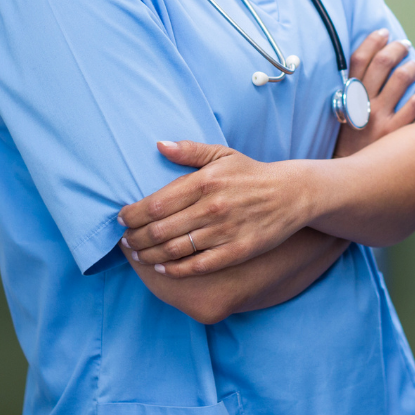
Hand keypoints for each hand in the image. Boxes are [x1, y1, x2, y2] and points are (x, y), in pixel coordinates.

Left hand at [118, 141, 310, 276]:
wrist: (293, 194)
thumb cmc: (252, 174)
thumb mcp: (223, 155)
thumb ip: (189, 151)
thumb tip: (158, 145)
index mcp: (205, 181)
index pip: (154, 204)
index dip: (131, 215)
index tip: (121, 218)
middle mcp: (212, 207)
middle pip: (158, 230)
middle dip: (134, 238)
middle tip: (125, 240)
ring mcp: (224, 231)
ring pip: (172, 250)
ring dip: (148, 255)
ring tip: (138, 254)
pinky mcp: (235, 251)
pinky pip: (195, 266)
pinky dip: (173, 269)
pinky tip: (161, 266)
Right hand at [334, 28, 414, 157]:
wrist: (347, 177)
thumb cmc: (348, 142)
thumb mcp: (341, 114)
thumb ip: (352, 93)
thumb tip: (366, 70)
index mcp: (347, 96)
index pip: (358, 60)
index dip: (372, 41)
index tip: (383, 32)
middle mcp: (363, 104)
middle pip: (382, 63)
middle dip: (396, 49)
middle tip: (405, 45)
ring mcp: (379, 118)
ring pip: (400, 80)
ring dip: (412, 67)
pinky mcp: (394, 133)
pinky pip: (413, 106)